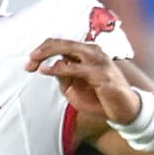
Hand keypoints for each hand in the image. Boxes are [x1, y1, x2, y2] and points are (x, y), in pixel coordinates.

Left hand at [25, 39, 140, 123]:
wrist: (125, 111)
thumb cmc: (100, 99)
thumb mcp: (75, 88)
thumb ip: (63, 76)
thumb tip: (51, 65)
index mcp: (86, 52)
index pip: (60, 45)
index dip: (42, 51)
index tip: (29, 64)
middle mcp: (92, 52)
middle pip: (62, 43)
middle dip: (41, 50)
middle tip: (28, 61)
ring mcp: (98, 61)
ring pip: (67, 49)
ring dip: (47, 54)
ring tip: (33, 63)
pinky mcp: (101, 74)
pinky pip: (75, 68)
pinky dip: (58, 68)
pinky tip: (46, 70)